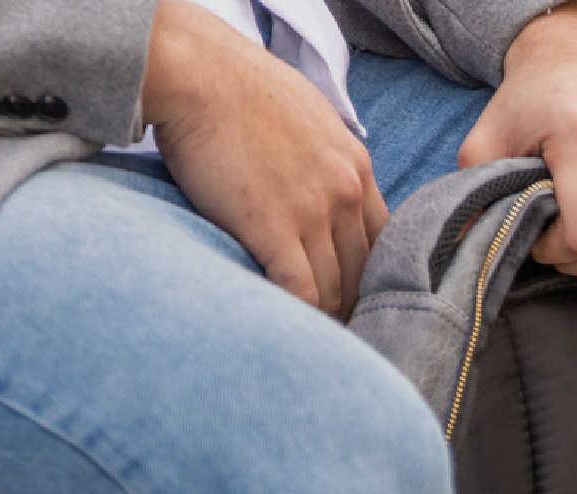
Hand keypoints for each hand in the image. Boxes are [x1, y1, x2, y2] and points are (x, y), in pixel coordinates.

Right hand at [143, 0, 386, 316]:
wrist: (192, 70)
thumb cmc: (235, 86)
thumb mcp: (307, 116)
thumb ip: (328, 157)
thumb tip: (326, 188)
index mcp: (357, 168)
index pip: (383, 242)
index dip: (372, 277)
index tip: (357, 298)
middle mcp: (345, 192)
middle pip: (364, 272)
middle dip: (353, 306)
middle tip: (340, 333)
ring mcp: (313, 211)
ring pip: (335, 288)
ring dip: (326, 318)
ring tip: (314, 341)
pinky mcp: (275, 228)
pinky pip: (302, 292)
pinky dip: (299, 315)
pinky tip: (288, 326)